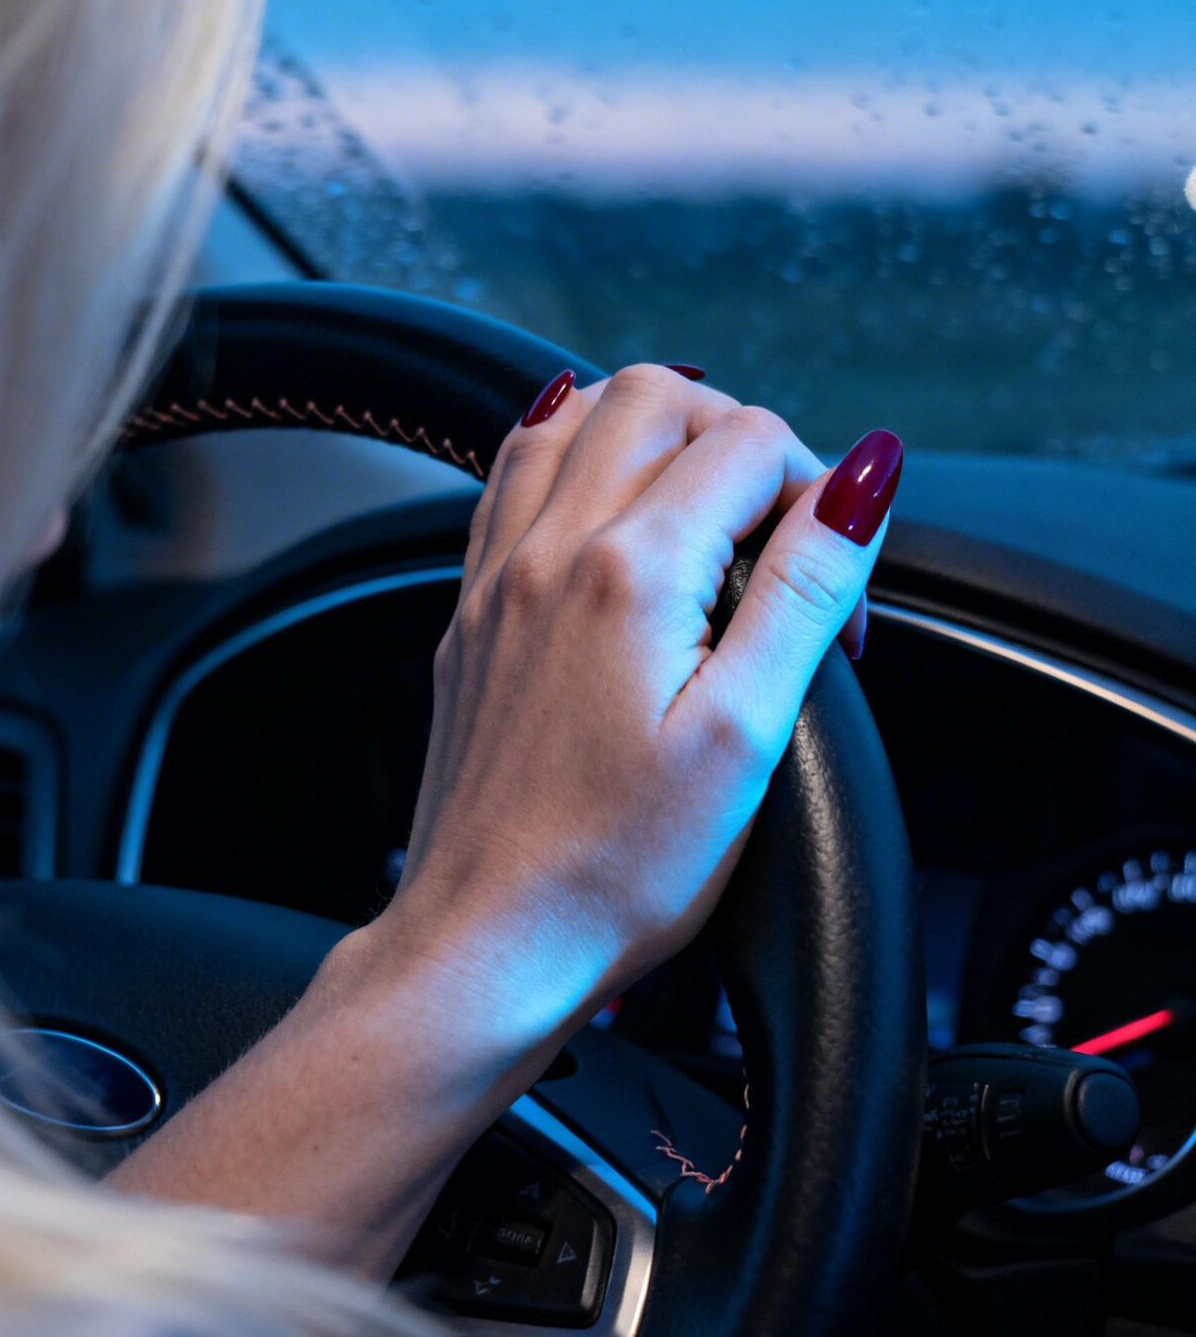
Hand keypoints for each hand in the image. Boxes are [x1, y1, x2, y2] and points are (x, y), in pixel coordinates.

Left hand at [392, 364, 901, 1055]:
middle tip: (780, 528)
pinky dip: (573, 449)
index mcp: (628, 573)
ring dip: (655, 428)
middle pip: (658, 395)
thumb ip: (804, 591)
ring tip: (705, 499)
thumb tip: (861, 482)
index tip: (834, 591)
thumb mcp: (745, 736)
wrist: (487, 941)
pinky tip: (605, 493)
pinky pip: (513, 471)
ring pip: (577, 412)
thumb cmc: (616, 870)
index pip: (750, 443)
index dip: (821, 496)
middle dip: (740, 433)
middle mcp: (550, 549)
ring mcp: (500, 573)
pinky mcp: (475, 608)